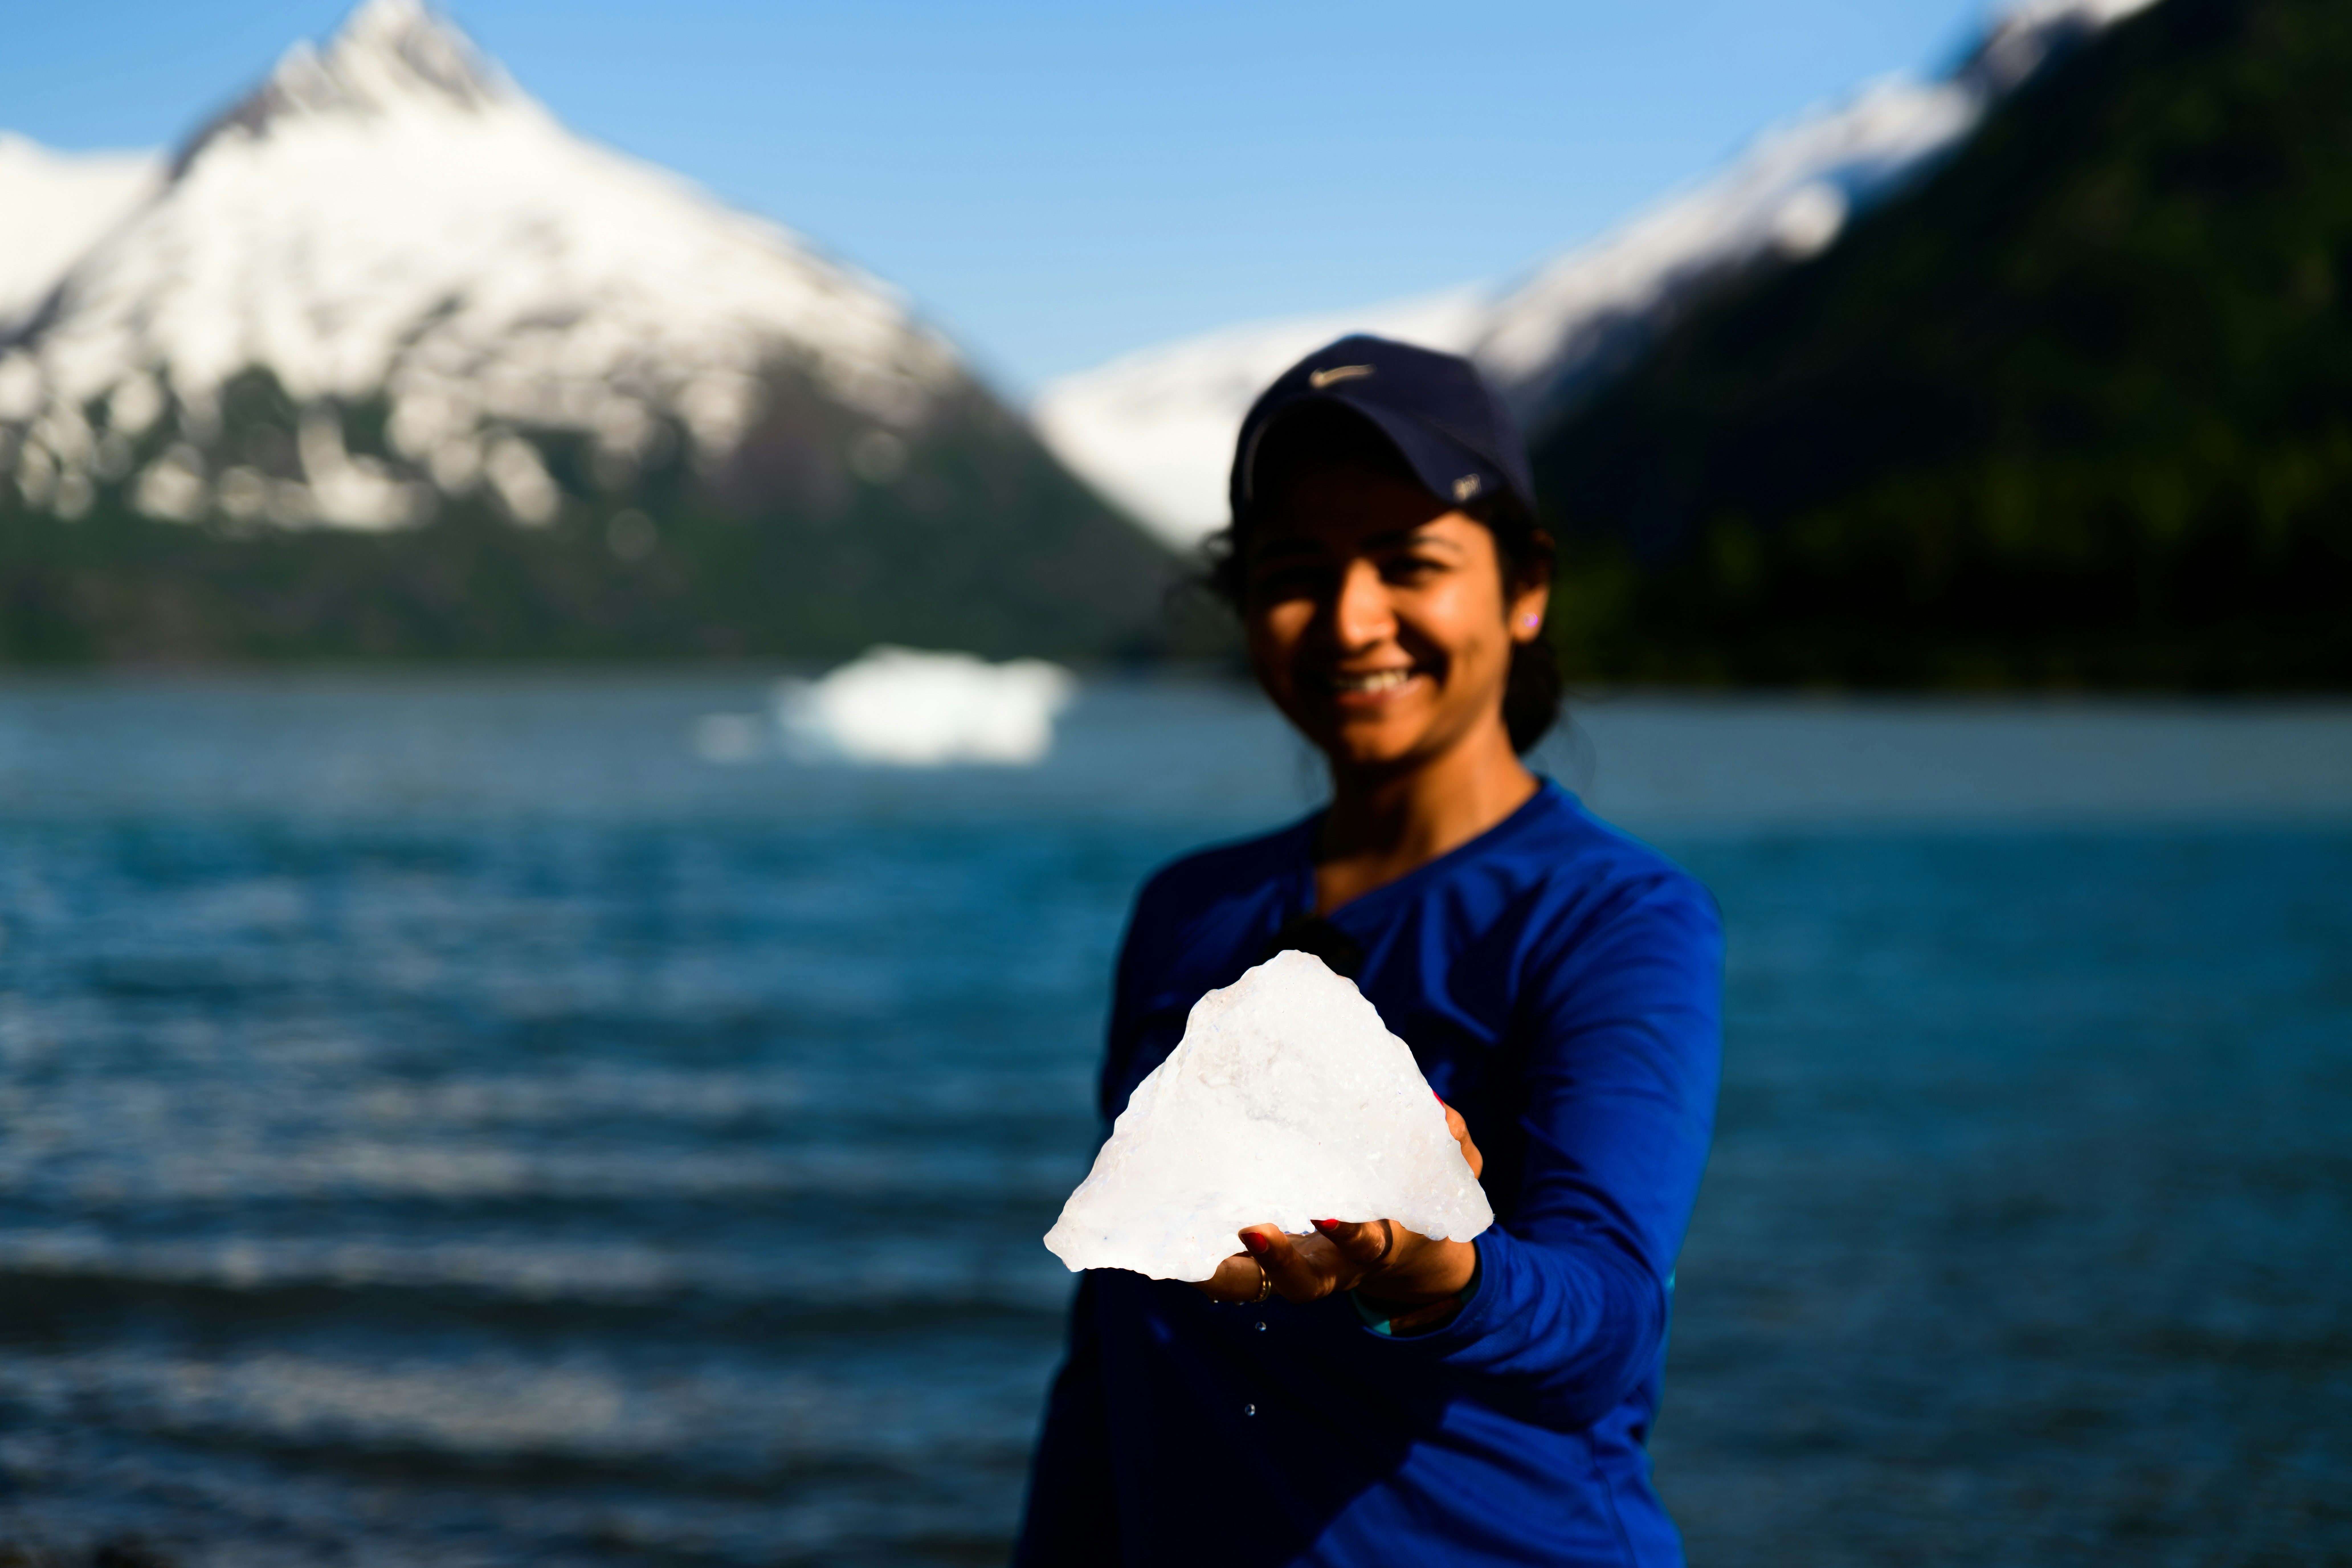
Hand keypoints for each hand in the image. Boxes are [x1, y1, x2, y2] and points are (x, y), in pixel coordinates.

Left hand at [1191, 1097, 1483, 1309]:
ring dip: (1223, 1267)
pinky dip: (1198, 1258)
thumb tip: (1438, 1116)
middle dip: (1276, 1262)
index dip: (1349, 1235)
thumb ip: (1450, 1147)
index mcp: (1371, 1249)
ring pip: (1250, 1284)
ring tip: (1191, 1240)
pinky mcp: (1255, 1255)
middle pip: (1296, 1283)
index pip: (1362, 1248)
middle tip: (1251, 1227)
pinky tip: (1167, 1225)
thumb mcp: (1444, 1177)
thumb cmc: (1415, 1203)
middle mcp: (1325, 1266)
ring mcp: (1288, 1265)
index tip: (1334, 1212)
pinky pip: (1225, 1268)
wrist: (1399, 1248)